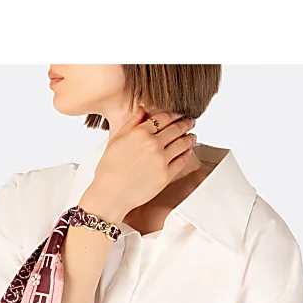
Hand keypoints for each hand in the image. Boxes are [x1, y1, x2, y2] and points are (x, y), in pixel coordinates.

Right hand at [80, 106, 197, 222]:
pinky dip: (187, 154)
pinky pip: (182, 161)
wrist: (110, 194)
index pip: (163, 118)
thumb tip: (142, 109)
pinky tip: (188, 152)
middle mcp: (153, 144)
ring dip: (189, 138)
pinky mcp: (166, 175)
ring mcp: (161, 160)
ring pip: (182, 143)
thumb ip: (132, 123)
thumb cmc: (109, 170)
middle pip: (176, 129)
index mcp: (140, 133)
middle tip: (191, 122)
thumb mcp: (116, 140)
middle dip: (185, 123)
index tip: (179, 114)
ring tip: (192, 136)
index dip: (174, 114)